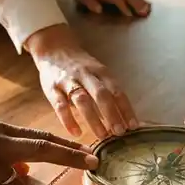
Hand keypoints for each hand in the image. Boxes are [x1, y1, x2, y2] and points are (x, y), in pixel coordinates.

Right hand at [25, 24, 139, 138]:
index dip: (126, 108)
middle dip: (112, 114)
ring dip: (93, 119)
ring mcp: (68, 81)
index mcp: (100, 71)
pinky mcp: (51, 88)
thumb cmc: (80, 66)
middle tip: (120, 133)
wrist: (53, 48)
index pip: (116, 90)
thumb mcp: (97, 73)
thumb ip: (108, 91)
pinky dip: (68, 120)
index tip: (133, 126)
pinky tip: (76, 133)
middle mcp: (85, 75)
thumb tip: (124, 117)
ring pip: (82, 100)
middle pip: (101, 94)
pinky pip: (60, 105)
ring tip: (102, 136)